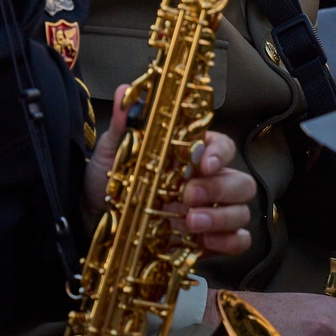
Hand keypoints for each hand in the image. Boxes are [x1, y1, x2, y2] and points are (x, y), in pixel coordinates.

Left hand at [84, 87, 253, 254]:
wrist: (94, 219)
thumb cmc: (109, 181)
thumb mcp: (112, 151)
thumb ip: (124, 125)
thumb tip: (124, 92)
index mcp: (191, 154)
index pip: (222, 146)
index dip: (219, 153)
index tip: (202, 163)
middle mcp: (209, 182)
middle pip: (240, 181)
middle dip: (218, 189)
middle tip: (187, 196)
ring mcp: (212, 212)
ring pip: (241, 212)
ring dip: (221, 218)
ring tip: (189, 222)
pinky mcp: (209, 241)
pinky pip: (238, 241)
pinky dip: (227, 242)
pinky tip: (204, 243)